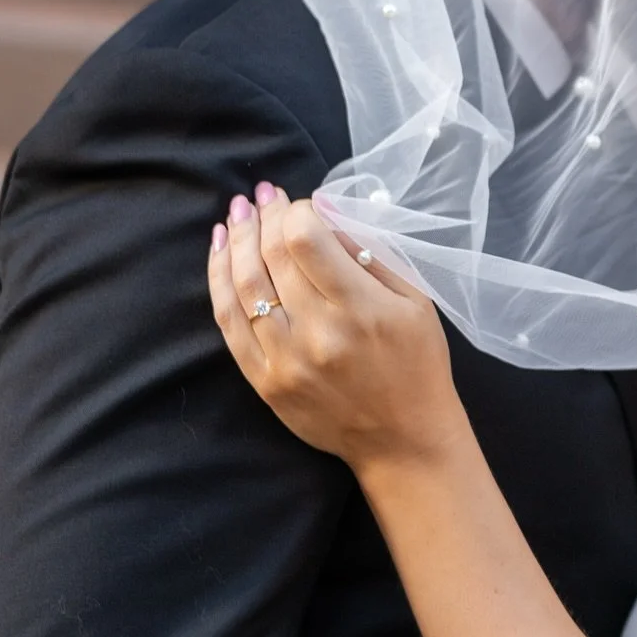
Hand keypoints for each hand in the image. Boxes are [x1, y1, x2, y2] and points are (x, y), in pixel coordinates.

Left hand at [208, 184, 461, 470]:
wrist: (405, 441)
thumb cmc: (418, 365)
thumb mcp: (415, 303)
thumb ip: (373, 255)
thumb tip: (327, 214)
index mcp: (360, 310)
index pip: (306, 240)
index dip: (296, 211)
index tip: (301, 204)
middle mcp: (319, 334)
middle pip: (272, 257)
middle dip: (263, 217)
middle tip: (263, 195)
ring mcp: (286, 362)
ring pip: (243, 286)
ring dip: (234, 241)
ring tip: (236, 214)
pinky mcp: (266, 383)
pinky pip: (230, 323)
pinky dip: (219, 281)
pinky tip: (221, 253)